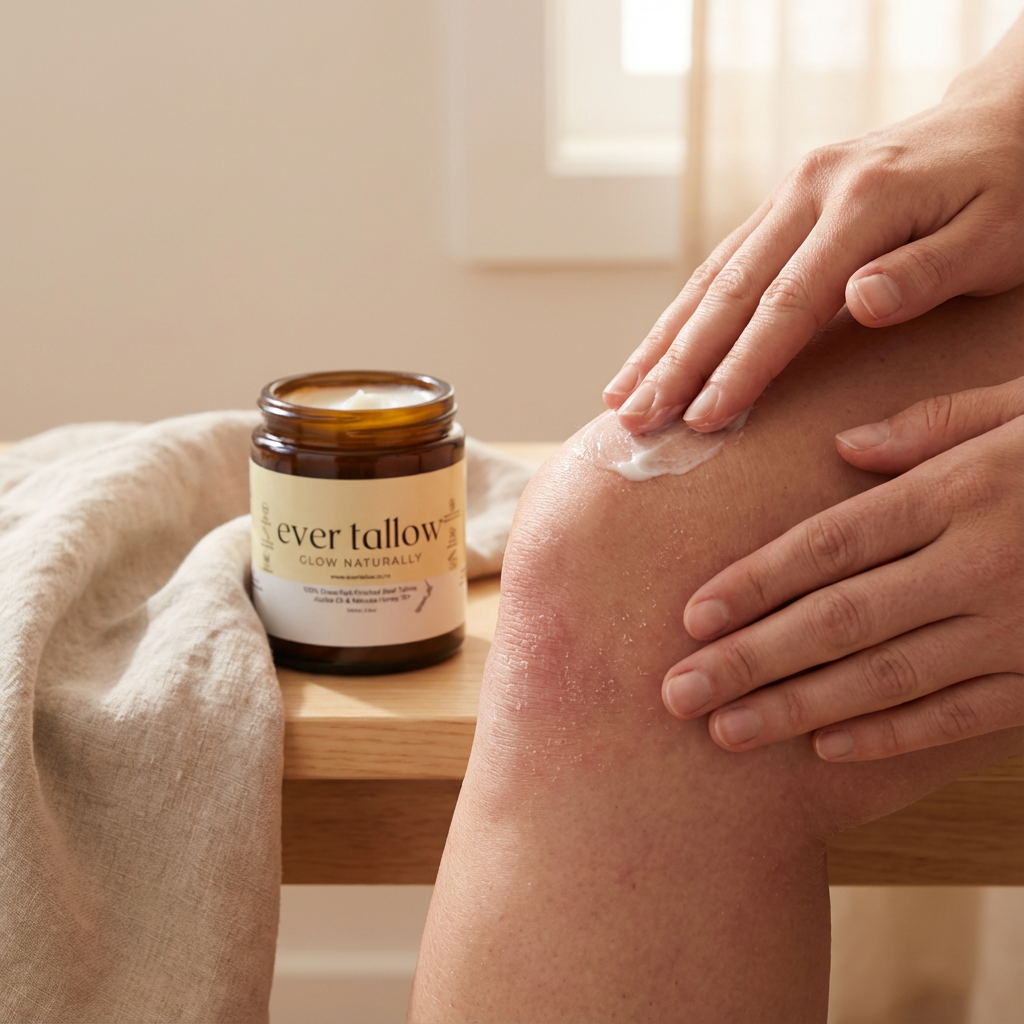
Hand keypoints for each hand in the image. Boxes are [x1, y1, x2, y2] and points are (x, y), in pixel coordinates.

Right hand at [604, 17, 1023, 434]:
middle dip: (675, 362)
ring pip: (709, 278)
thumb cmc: (1012, 192)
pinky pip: (719, 266)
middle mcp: (810, 190)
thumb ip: (926, 271)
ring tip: (619, 395)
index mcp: (862, 201)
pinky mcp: (781, 207)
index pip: (788, 302)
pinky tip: (654, 353)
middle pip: (728, 290)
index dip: (742, 366)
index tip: (703, 420)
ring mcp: (789, 193)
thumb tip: (857, 303)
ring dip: (661, 341)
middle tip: (634, 419)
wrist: (1004, 123)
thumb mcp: (997, 235)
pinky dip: (681, 316)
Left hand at [660, 379, 1023, 760]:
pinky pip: (963, 714)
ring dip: (799, 708)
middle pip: (839, 621)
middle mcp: (980, 563)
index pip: (831, 544)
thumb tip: (842, 449)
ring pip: (888, 677)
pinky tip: (828, 747)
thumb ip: (932, 428)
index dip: (754, 583)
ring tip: (726, 732)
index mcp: (962, 491)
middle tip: (677, 695)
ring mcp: (1018, 627)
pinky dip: (894, 734)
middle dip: (750, 661)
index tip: (692, 617)